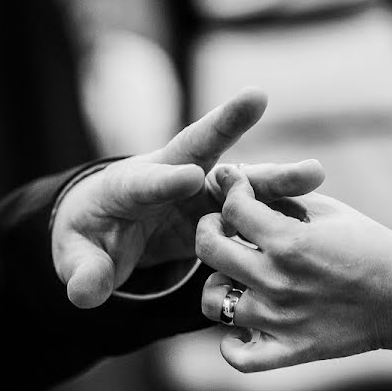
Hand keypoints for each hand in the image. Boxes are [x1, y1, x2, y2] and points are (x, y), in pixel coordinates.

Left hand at [52, 89, 325, 307]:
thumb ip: (83, 272)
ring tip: (314, 173)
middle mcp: (168, 176)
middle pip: (198, 150)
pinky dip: (278, 207)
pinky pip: (251, 207)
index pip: (146, 181)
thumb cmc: (90, 239)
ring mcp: (197, 190)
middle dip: (226, 124)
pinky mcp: (219, 208)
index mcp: (127, 187)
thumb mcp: (77, 257)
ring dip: (273, 176)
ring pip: (238, 180)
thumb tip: (86, 292)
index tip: (191, 176)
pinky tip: (314, 210)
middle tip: (257, 98)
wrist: (110, 229)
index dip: (166, 180)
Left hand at [196, 166, 391, 371]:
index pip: (232, 208)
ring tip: (235, 277)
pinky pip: (237, 356)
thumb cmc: (368, 245)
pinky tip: (244, 325)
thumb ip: (278, 193)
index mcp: (290, 241)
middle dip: (209, 229)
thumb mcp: (327, 210)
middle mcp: (278, 280)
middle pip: (209, 248)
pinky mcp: (290, 350)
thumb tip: (233, 174)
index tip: (237, 193)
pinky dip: (232, 343)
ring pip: (213, 301)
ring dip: (219, 285)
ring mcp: (281, 320)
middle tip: (222, 229)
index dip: (230, 193)